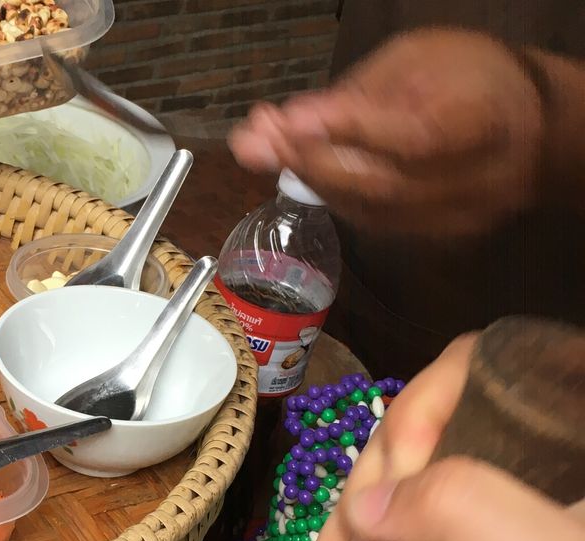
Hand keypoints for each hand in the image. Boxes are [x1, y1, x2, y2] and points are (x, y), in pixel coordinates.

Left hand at [228, 28, 543, 236]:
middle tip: (256, 139)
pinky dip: (330, 193)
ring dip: (308, 179)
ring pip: (369, 210)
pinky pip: (371, 220)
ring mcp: (460, 217)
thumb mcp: (416, 60)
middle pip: (381, 186)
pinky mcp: (438, 236)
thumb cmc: (469, 78)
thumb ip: (354, 96)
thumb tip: (282, 124)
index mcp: (488, 121)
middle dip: (309, 161)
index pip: (414, 139)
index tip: (289, 119)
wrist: (529, 125)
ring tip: (265, 145)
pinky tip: (301, 165)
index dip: (350, 132)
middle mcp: (479, 181)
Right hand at [299, 335, 584, 540]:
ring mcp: (458, 513)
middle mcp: (503, 464)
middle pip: (399, 441)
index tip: (399, 486)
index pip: (470, 374)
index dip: (420, 414)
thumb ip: (465, 512)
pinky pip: (356, 540)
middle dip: (366, 510)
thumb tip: (368, 504)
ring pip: (368, 494)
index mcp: (552, 444)